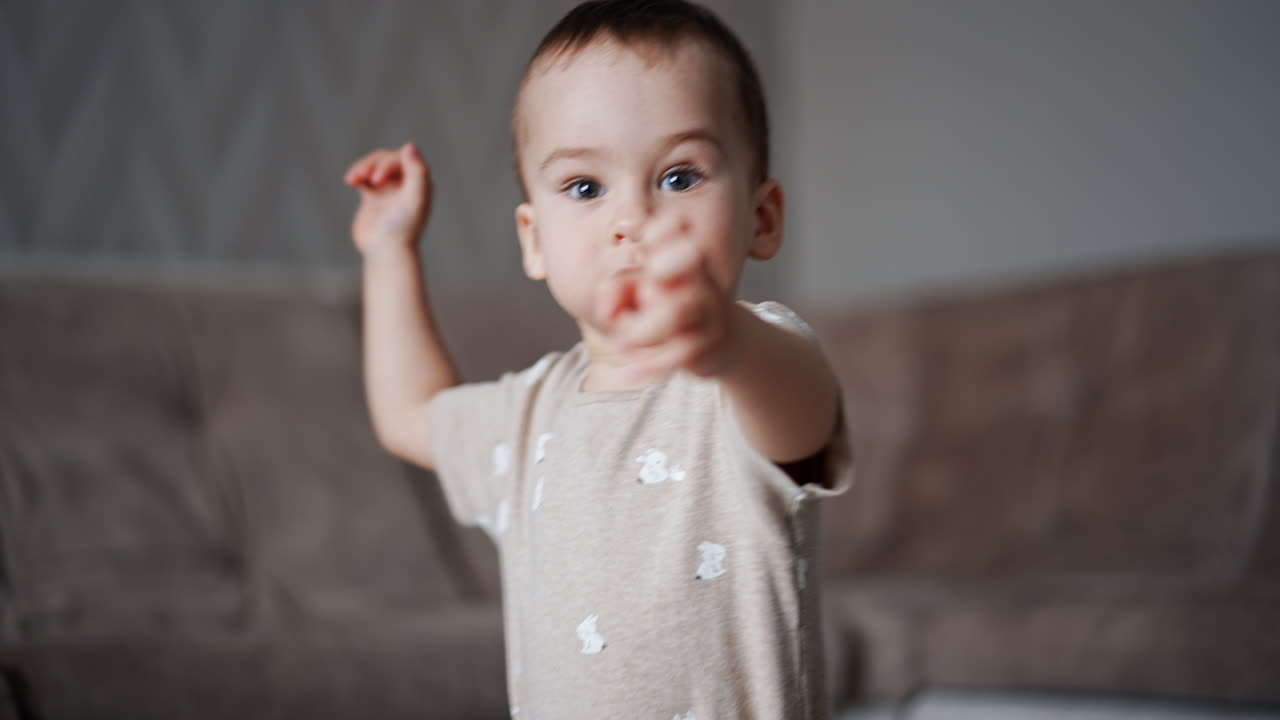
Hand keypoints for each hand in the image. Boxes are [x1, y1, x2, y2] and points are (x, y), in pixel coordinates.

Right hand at [343, 143, 431, 254]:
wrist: (385, 252)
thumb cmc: (402, 228)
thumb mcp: (414, 199)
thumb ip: (416, 172)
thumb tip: (410, 146)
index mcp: (419, 183)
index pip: (404, 157)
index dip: (388, 162)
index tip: (377, 179)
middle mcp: (406, 184)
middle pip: (386, 159)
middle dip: (373, 164)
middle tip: (367, 179)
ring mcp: (389, 190)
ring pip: (374, 166)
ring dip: (362, 167)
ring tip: (352, 179)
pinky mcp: (373, 197)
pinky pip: (364, 177)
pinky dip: (357, 175)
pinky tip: (351, 182)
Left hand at [595, 233, 743, 382]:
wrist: (722, 342)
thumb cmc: (669, 309)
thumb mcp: (638, 296)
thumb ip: (615, 291)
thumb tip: (607, 311)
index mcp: (680, 258)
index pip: (675, 234)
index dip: (666, 230)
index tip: (652, 229)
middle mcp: (699, 278)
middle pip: (684, 261)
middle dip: (670, 263)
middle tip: (648, 281)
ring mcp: (710, 311)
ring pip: (678, 310)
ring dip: (642, 331)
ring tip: (620, 345)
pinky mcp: (711, 343)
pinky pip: (684, 351)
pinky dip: (653, 365)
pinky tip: (631, 372)